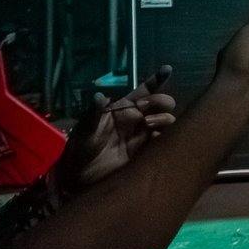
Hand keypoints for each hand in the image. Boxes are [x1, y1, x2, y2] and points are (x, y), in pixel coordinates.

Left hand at [51, 67, 176, 196]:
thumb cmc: (80, 148)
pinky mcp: (147, 152)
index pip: (145, 90)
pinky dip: (166, 137)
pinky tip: (156, 138)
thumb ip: (94, 113)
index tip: (167, 70)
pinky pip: (165, 141)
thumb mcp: (84, 129)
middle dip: (161, 101)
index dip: (157, 79)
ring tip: (149, 124)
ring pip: (168, 120)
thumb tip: (99, 96)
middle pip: (162, 103)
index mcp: (124, 108)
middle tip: (147, 109)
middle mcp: (138, 119)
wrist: (80, 178)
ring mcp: (144, 135)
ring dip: (164, 118)